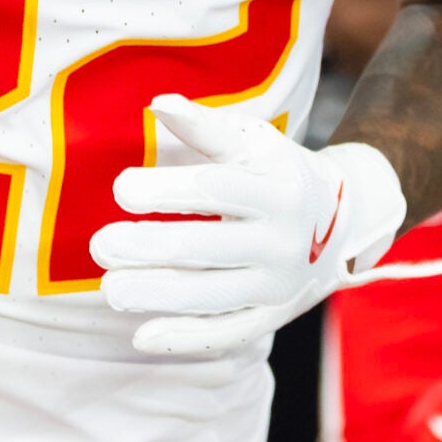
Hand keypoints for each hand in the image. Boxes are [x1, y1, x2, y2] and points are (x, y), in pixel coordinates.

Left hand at [91, 94, 407, 357]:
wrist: (341, 222)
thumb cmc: (276, 172)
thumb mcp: (253, 141)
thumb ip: (205, 126)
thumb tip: (159, 104)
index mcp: (278, 189)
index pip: (217, 190)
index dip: (166, 190)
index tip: (120, 188)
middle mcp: (282, 241)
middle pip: (208, 248)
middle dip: (149, 247)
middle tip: (100, 244)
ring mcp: (277, 285)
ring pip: (211, 297)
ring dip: (157, 295)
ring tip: (110, 288)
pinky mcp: (269, 316)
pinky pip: (226, 333)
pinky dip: (184, 338)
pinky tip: (142, 336)